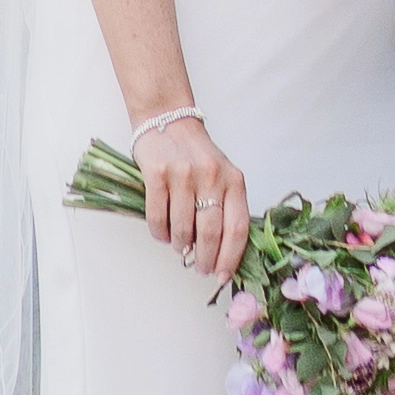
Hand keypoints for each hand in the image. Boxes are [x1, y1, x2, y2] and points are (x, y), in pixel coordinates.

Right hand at [136, 110, 250, 290]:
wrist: (167, 119)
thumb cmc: (197, 154)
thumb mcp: (222, 175)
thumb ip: (226, 206)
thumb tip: (221, 252)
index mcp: (233, 180)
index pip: (238, 228)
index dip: (230, 257)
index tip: (222, 275)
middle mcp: (211, 177)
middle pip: (210, 233)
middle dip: (204, 260)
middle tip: (199, 268)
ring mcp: (183, 175)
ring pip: (182, 230)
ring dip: (180, 246)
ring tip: (180, 246)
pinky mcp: (157, 174)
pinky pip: (158, 218)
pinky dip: (160, 233)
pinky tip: (163, 233)